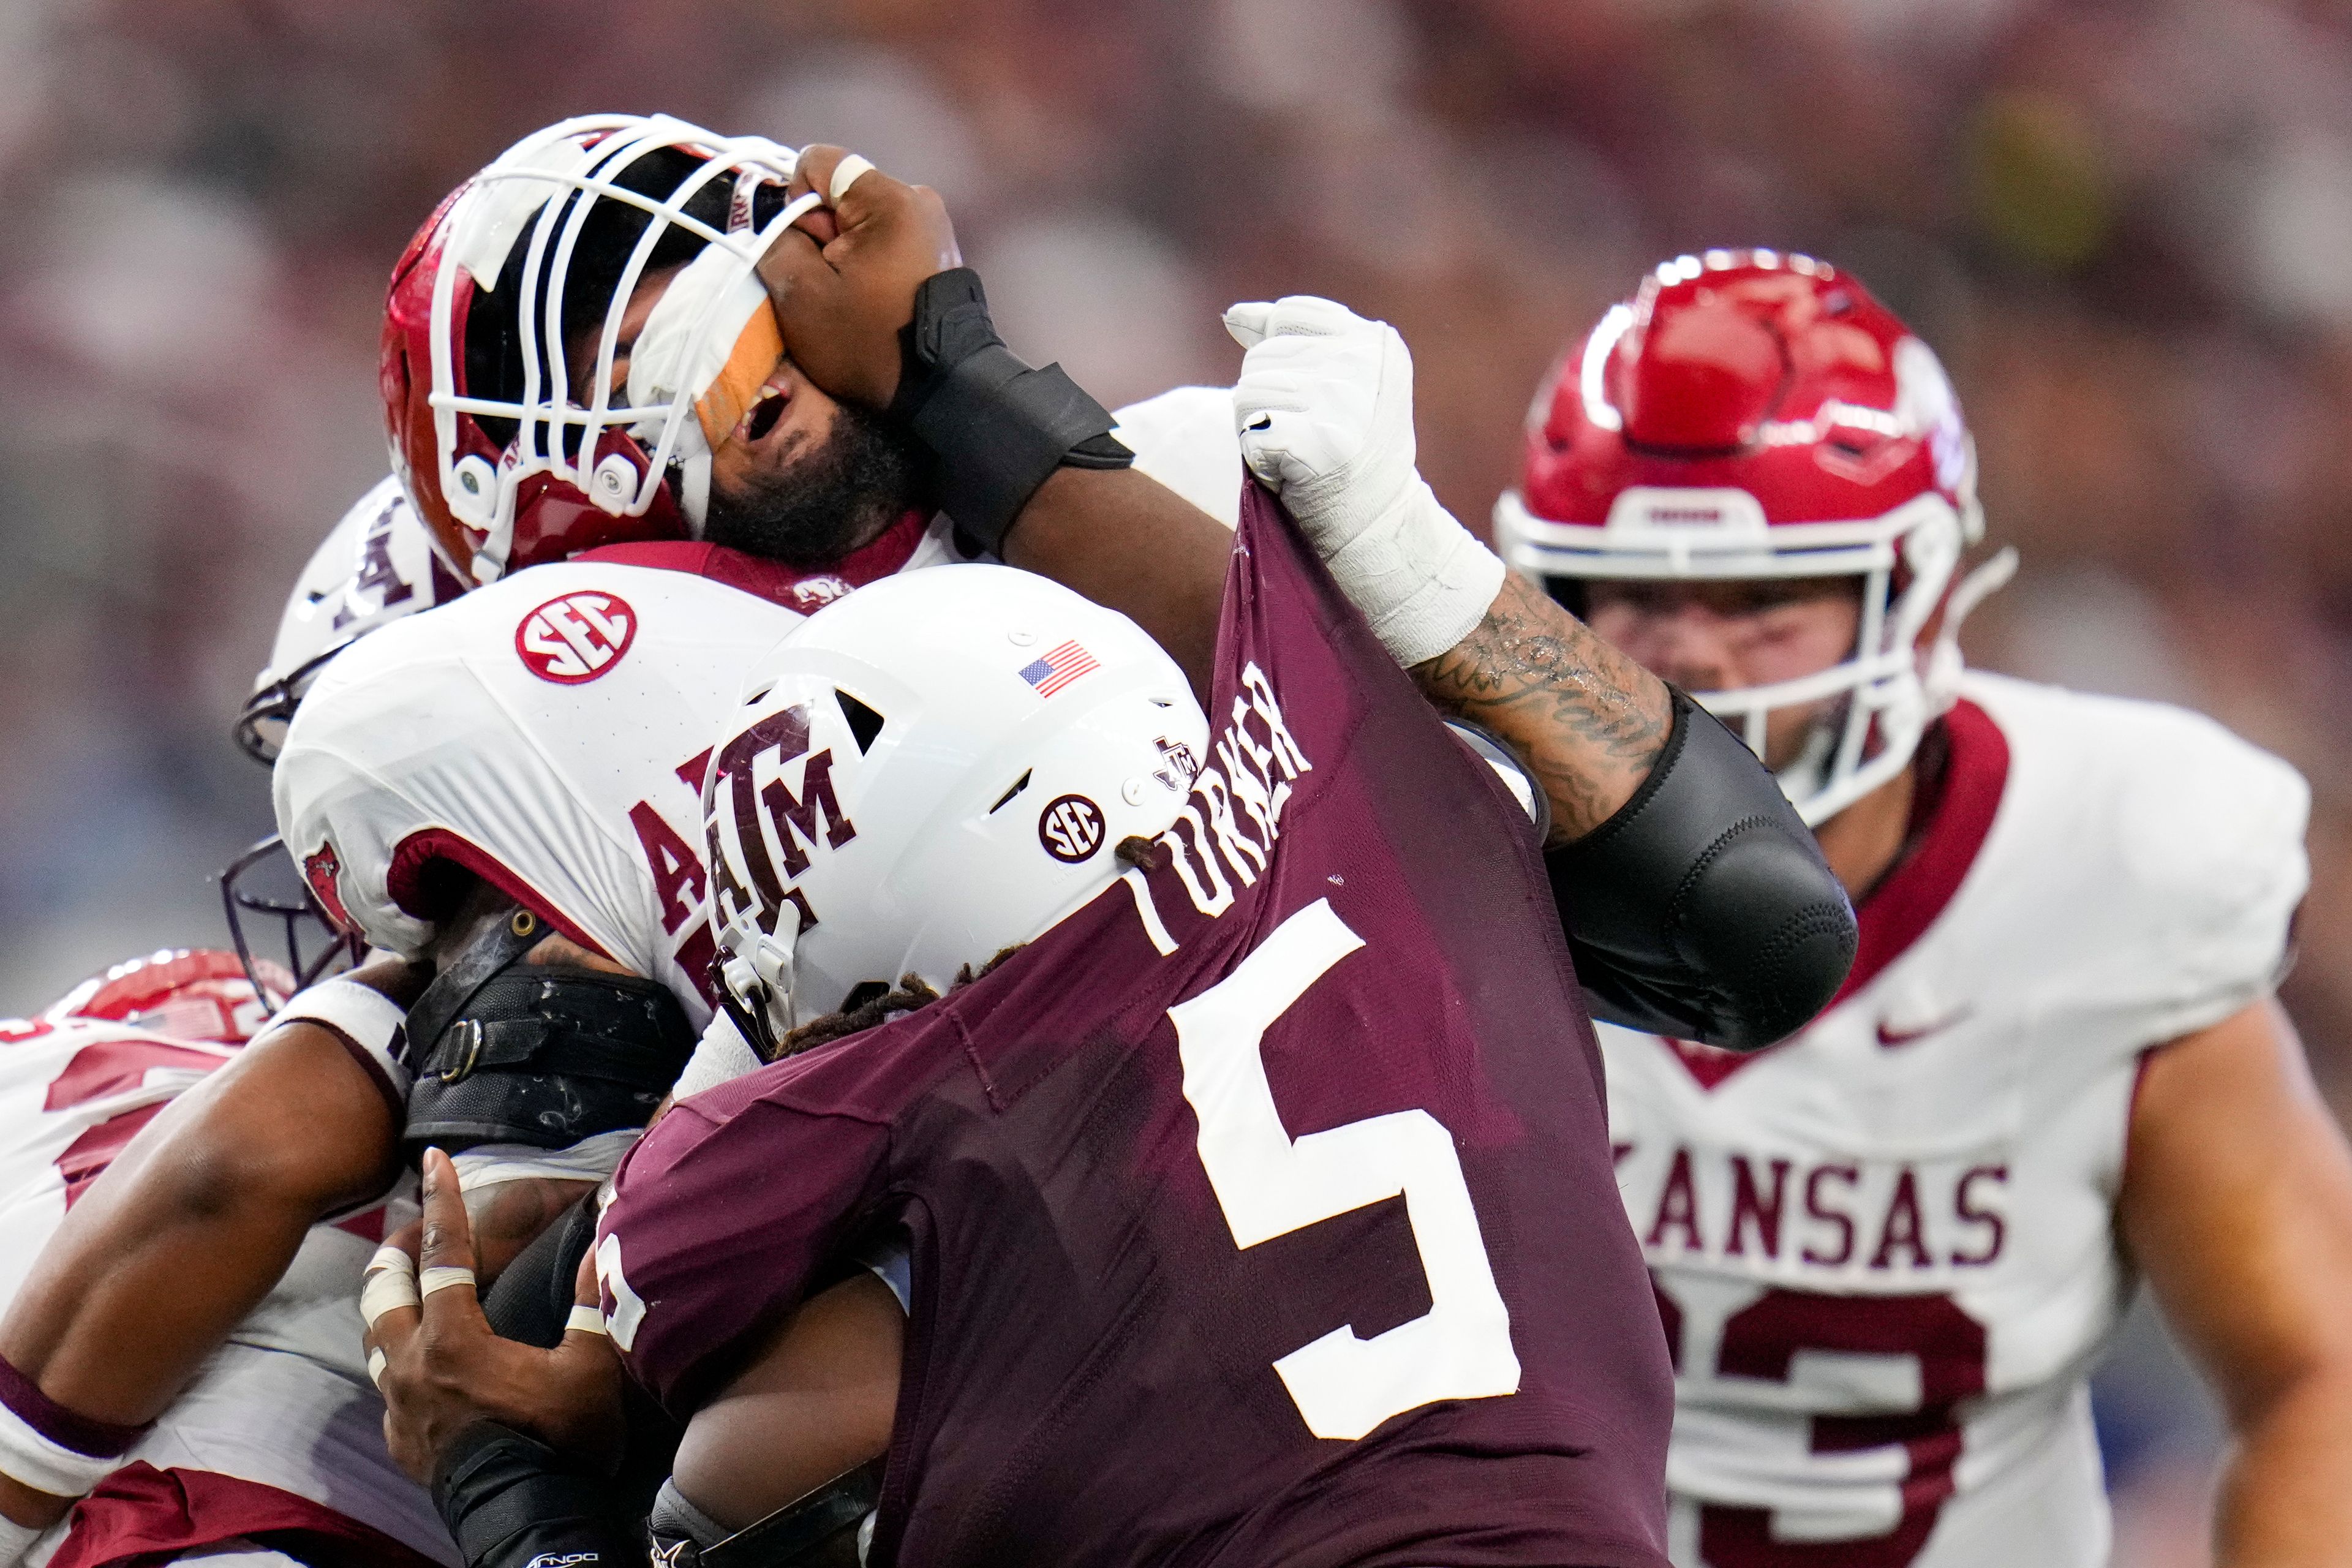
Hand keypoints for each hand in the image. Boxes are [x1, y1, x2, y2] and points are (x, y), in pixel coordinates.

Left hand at [362, 1150, 622, 1482]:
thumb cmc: (556, 1440)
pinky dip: (403, 1361)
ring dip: (390, 1308)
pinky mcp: (402, 1442)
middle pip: (384, 1292)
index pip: (444, 1255)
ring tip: (407, 1291)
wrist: (523, 1515)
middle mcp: (413, 1367)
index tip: (433, 1162)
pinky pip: (390, 1388)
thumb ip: (589, 1305)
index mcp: (454, 1340)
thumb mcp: (587, 1369)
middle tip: (408, 1228)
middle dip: (394, 1252)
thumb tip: (604, 1247)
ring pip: (375, 1341)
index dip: (442, 1203)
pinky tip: (425, 1366)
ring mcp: (400, 1407)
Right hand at [758, 144, 962, 409]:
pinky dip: (868, 267)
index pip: (817, 163)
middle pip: (840, 195)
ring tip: (852, 300)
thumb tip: (777, 224)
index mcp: (890, 197)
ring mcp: (932, 227)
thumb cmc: (871, 342)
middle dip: (822, 234)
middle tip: (829, 286)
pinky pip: (884, 243)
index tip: (808, 250)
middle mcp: (918, 200)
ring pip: (860, 222)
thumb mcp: (802, 295)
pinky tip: (872, 303)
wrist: (944, 388)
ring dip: (844, 255)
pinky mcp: (937, 254)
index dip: (794, 203)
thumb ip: (777, 243)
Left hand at [1224, 295, 1414, 528]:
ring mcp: (1345, 400)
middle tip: (1305, 438)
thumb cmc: (1350, 452)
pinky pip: (1250, 433)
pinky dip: (1257, 461)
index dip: (1277, 361)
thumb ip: (1289, 341)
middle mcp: (1364, 362)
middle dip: (1265, 403)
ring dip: (1255, 432)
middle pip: (1259, 358)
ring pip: (1246, 393)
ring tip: (1296, 455)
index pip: (1289, 316)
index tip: (1306, 401)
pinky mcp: (1322, 442)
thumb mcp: (1335, 384)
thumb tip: (1232, 315)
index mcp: (1374, 341)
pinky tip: (1290, 473)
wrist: (1378, 524)